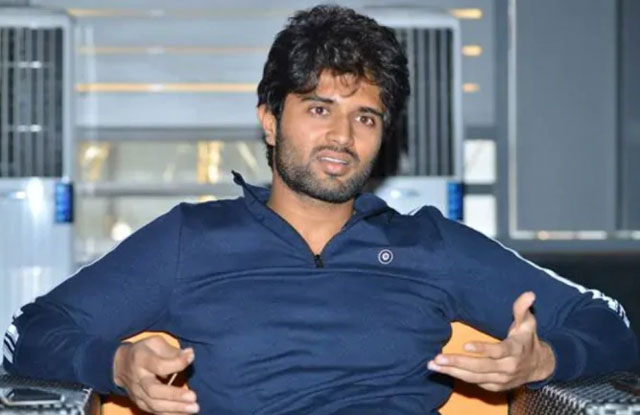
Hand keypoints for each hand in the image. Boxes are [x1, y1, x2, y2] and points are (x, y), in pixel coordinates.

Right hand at [113, 335, 197, 413]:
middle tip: (193, 397)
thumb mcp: (155, 343)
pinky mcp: (140, 403)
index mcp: (141, 360)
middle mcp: (138, 379)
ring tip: (194, 408)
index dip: (177, 363)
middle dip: (175, 395)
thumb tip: (190, 355)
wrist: (120, 366)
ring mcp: (137, 393)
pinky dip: (170, 414)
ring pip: (154, 405)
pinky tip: (185, 414)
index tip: (190, 358)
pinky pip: (155, 412)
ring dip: (175, 408)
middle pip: (154, 390)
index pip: (159, 365)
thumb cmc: (143, 351)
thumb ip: (172, 351)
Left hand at [428, 291, 555, 390]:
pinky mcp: (496, 387)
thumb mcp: (527, 323)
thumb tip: (529, 294)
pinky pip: (475, 383)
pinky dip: (459, 378)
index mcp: (515, 350)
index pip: (498, 351)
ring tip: (433, 366)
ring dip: (452, 372)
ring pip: (475, 378)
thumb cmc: (527, 339)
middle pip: (481, 367)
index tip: (465, 345)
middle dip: (457, 363)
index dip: (483, 349)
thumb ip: (522, 309)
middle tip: (437, 358)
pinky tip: (444, 371)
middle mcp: (508, 367)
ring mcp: (501, 379)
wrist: (539, 366)